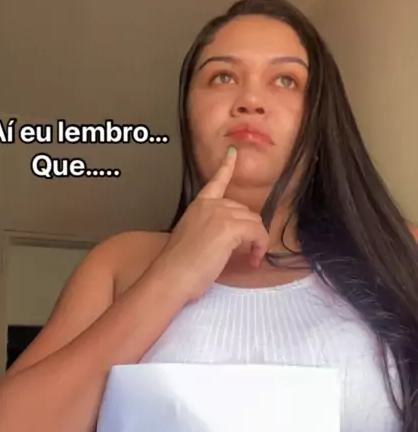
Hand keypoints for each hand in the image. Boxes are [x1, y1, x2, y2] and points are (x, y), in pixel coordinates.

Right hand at [158, 147, 268, 300]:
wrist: (171, 277)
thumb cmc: (177, 268)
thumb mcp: (192, 240)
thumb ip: (208, 231)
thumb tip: (226, 240)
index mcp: (198, 206)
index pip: (215, 182)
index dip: (226, 167)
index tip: (233, 153)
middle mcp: (210, 206)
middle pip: (244, 211)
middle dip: (250, 231)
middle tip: (249, 253)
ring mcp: (220, 215)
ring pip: (253, 222)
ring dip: (257, 240)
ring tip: (251, 259)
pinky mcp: (229, 228)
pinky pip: (257, 233)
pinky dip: (260, 247)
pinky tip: (254, 259)